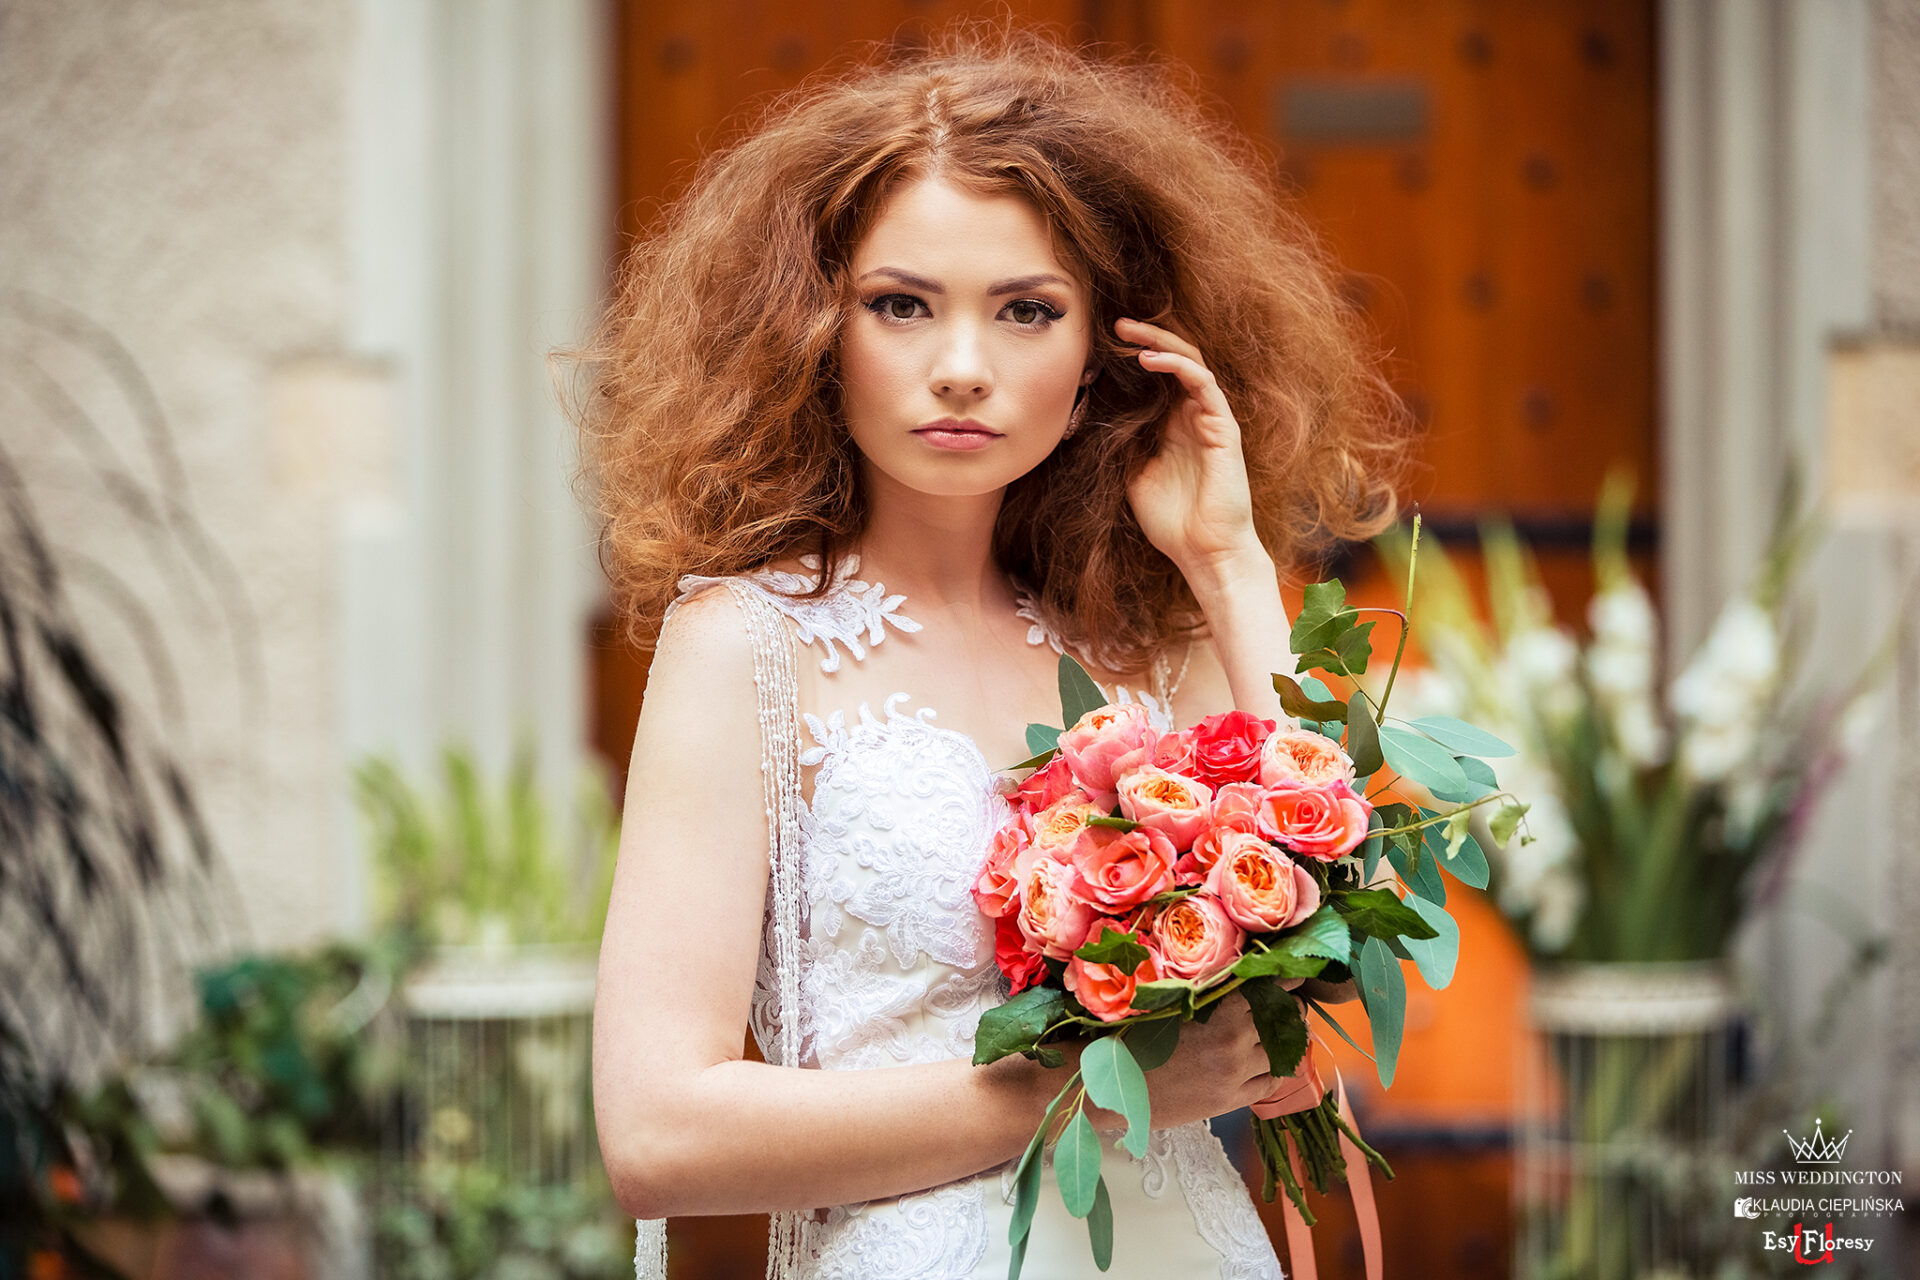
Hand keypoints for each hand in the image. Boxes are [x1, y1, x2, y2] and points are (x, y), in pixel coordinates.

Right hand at [1058, 988, 1308, 1135]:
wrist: (1108, 1084)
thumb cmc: (1129, 1037)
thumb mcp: (1166, 1002)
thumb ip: (1204, 991)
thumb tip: (1234, 974)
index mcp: (1217, 1009)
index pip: (1268, 988)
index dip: (1286, 980)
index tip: (1296, 973)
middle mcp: (1233, 1041)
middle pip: (1282, 1020)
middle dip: (1288, 1009)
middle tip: (1288, 1003)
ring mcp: (1234, 1073)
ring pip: (1280, 1052)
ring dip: (1284, 1039)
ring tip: (1280, 1031)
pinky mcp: (1229, 1100)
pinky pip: (1268, 1083)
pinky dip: (1275, 1070)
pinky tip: (1269, 1062)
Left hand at [1118, 317, 1263, 579]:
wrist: (1204, 552)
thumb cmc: (1171, 521)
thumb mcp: (1132, 474)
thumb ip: (1122, 442)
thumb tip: (1091, 415)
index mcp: (1172, 424)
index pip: (1157, 377)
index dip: (1135, 356)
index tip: (1104, 344)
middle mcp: (1194, 416)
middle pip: (1175, 360)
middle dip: (1147, 337)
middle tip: (1117, 324)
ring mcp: (1211, 419)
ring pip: (1191, 363)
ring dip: (1160, 343)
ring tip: (1129, 333)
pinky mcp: (1223, 428)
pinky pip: (1204, 384)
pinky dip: (1178, 367)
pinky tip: (1151, 361)